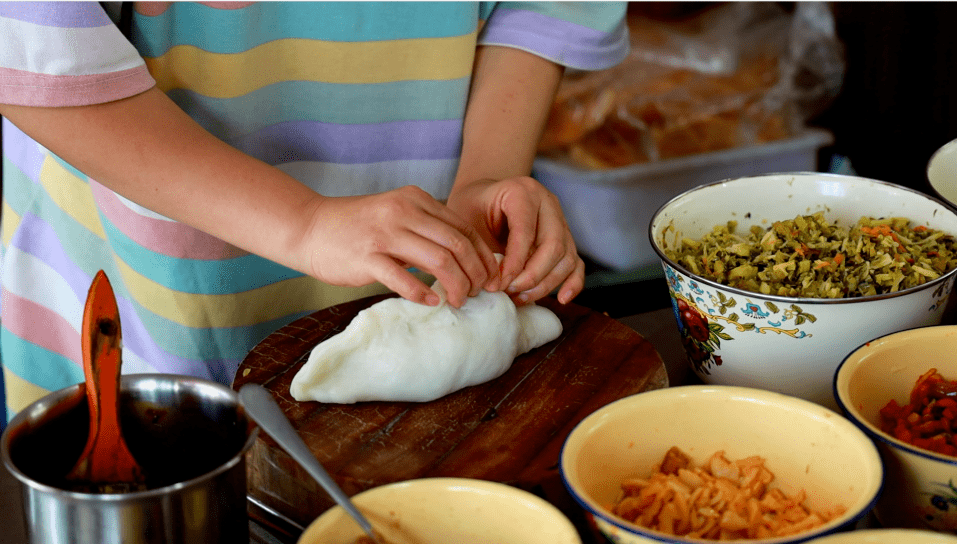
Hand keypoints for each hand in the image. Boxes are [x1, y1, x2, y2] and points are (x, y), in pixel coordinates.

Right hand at [303, 186, 499, 307]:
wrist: (310, 227)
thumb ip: (427, 229)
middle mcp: (403, 212)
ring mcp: (385, 233)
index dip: (483, 256)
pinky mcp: (367, 257)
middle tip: (479, 292)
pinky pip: (404, 279)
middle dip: (476, 273)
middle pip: (458, 245)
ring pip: (439, 261)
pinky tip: (431, 301)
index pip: (464, 228)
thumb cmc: (358, 227)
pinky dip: (423, 293)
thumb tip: (465, 258)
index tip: (490, 277)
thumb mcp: (397, 216)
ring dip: (456, 285)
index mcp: (416, 200)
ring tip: (459, 300)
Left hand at [447, 176, 584, 304]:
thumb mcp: (468, 221)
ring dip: (546, 283)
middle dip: (532, 276)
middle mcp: (548, 203)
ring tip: (520, 297)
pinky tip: (562, 299)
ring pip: (566, 257)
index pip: (526, 232)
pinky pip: (576, 262)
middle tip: (509, 291)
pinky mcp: (566, 238)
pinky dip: (573, 283)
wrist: (482, 199)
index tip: (498, 284)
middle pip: (553, 246)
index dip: (514, 263)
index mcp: (523, 192)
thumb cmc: (473, 209)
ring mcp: (560, 220)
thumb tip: (497, 284)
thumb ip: (483, 250)